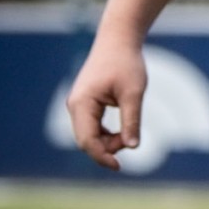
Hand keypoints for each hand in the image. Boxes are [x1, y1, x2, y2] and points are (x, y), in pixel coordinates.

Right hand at [65, 32, 146, 170]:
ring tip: (128, 133)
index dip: (102, 156)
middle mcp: (75, 106)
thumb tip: (133, 146)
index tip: (119, 167)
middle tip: (131, 140)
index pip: (87, 140)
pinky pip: (92, 127)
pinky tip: (121, 132)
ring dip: (107, 141)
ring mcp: (78, 105)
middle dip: (107, 148)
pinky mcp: (85, 104)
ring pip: (89, 135)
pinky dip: (106, 134)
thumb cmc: (126, 65)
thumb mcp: (134, 94)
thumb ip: (132, 120)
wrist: (118, 42)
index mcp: (82, 104)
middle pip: (86, 140)